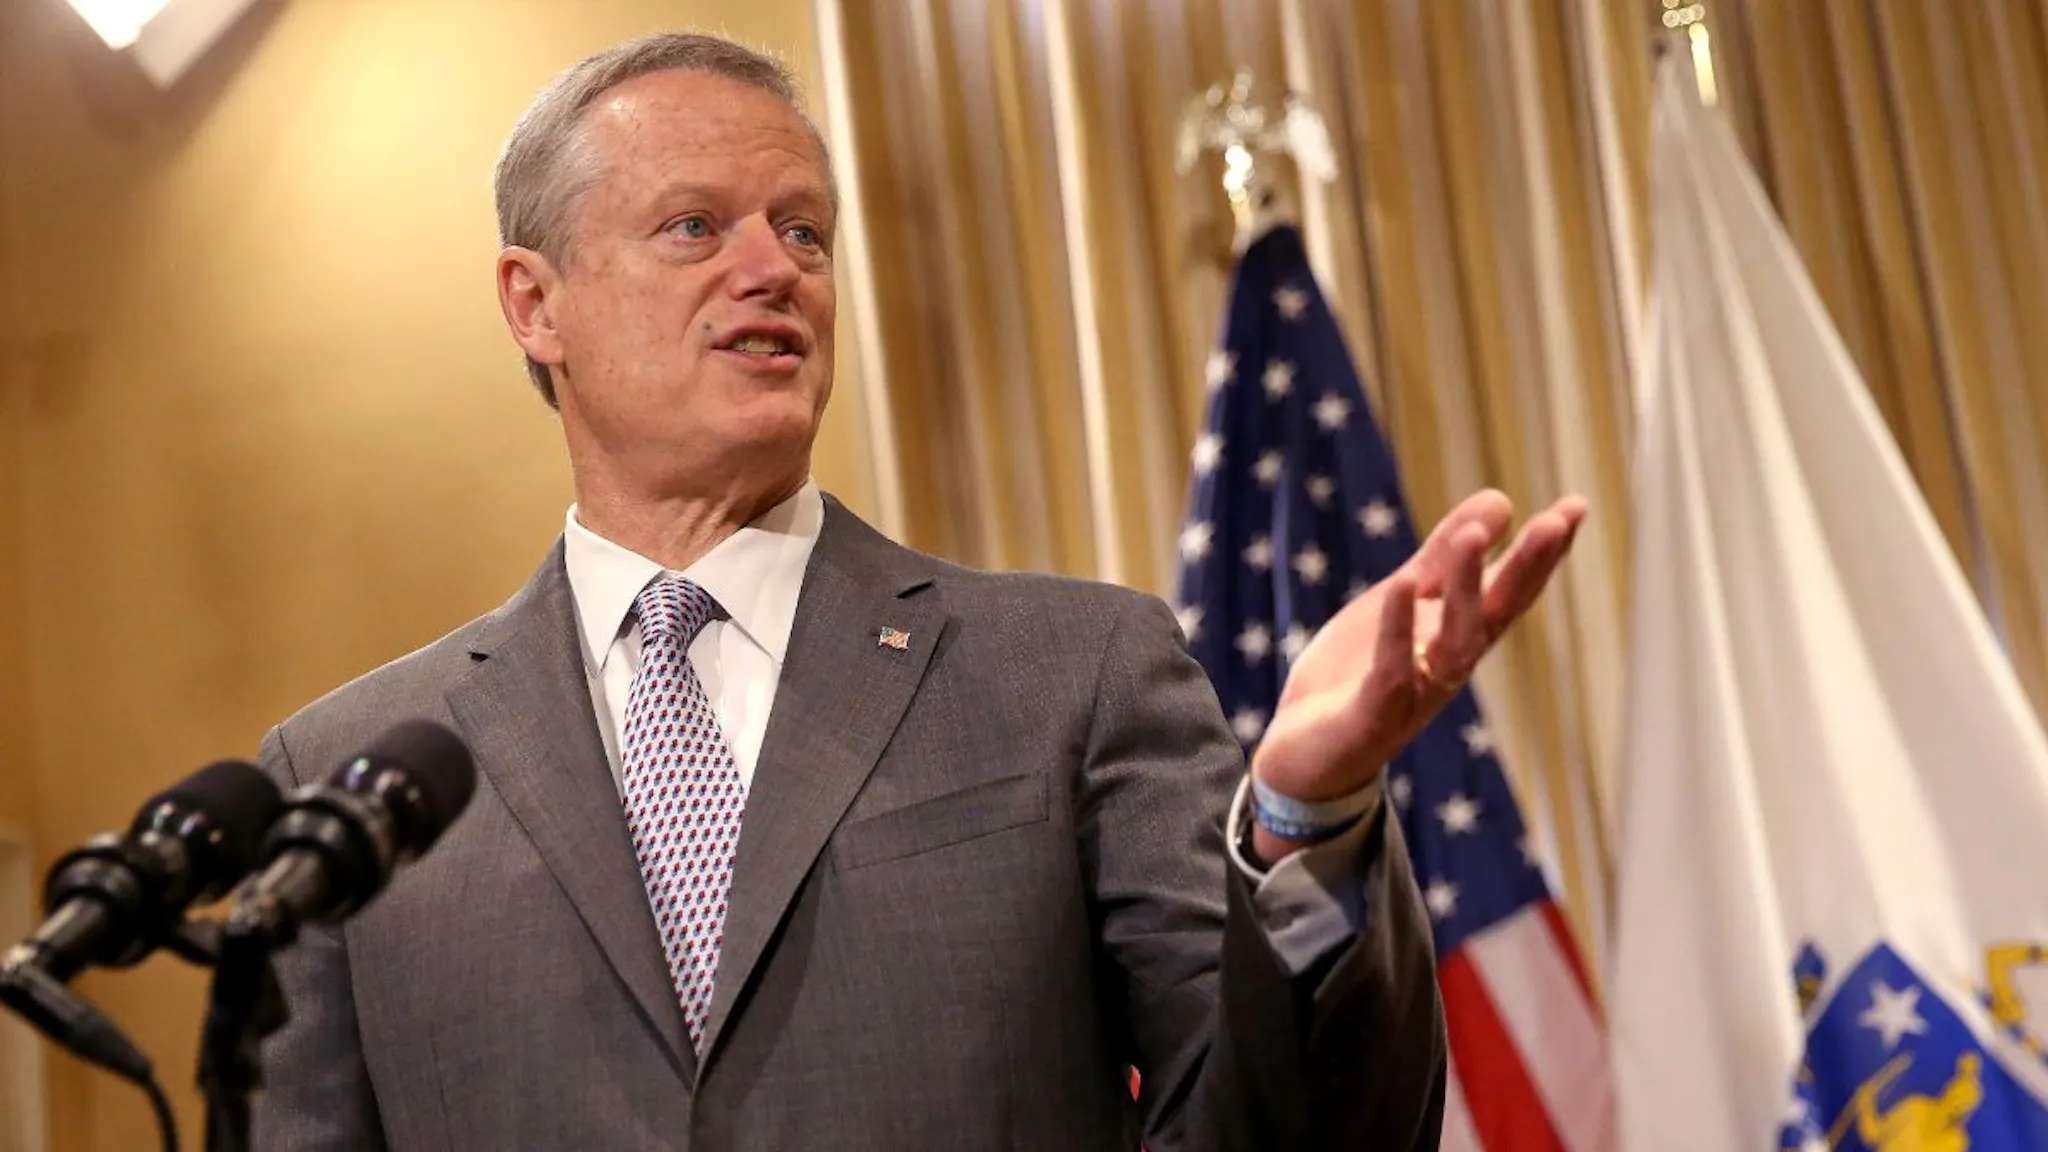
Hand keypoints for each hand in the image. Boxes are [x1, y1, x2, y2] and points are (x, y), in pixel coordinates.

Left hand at [1248, 490, 1586, 860]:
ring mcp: (1415, 693)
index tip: (1575, 506)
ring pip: (1453, 642)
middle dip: (1527, 569)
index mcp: (1457, 636)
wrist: (1304, 757)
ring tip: (1472, 535)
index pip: (1510, 591)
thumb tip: (1501, 500)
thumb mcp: (1402, 601)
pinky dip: (1399, 631)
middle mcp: (1447, 666)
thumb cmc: (1358, 674)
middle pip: (1496, 614)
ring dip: (1465, 590)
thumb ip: (1443, 556)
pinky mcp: (1374, 716)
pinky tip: (1404, 586)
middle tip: (1555, 521)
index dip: (1543, 553)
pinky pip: (1392, 672)